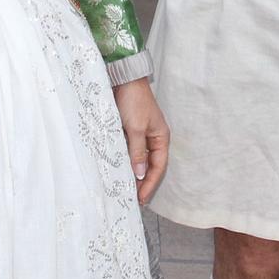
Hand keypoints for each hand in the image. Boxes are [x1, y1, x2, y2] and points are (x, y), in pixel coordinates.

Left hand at [113, 78, 169, 204]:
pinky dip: (124, 162)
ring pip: (138, 160)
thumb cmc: (133, 101)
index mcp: (161, 138)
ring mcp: (141, 135)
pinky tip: (118, 171)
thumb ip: (137, 152)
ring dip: (132, 173)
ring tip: (124, 189)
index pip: (158, 167)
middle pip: (150, 166)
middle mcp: (153, 138)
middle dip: (142, 183)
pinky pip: (128, 151)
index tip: (140, 199)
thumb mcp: (136, 128)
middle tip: (132, 199)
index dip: (150, 184)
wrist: (123, 79)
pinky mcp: (128, 131)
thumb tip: (140, 175)